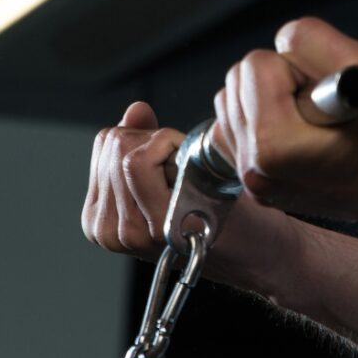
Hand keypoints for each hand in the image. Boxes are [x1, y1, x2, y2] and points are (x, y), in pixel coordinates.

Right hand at [81, 100, 299, 289]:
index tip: (170, 156)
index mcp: (99, 214)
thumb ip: (145, 142)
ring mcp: (128, 232)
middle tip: (184, 170)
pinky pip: (140, 162)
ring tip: (190, 179)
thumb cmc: (220, 211)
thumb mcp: (171, 174)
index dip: (144, 135)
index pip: (105, 142)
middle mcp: (105, 228)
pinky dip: (172, 155)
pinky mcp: (153, 229)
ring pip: (127, 153)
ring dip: (168, 149)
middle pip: (115, 143)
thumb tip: (136, 109)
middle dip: (155, 141)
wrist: (257, 248)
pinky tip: (194, 181)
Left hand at [210, 17, 357, 229]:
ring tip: (319, 121)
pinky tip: (302, 130)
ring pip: (236, 97)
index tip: (332, 97)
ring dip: (273, 96)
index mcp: (272, 148)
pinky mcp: (258, 181)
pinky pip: (238, 122)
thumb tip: (281, 40)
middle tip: (327, 108)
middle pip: (240, 78)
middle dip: (283, 81)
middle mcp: (255, 171)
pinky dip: (265, 116)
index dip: (301, 67)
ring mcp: (254, 182)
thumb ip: (312, 39)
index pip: (258, 64)